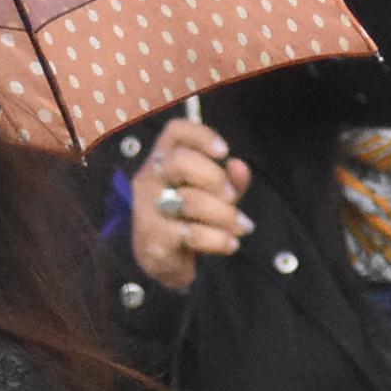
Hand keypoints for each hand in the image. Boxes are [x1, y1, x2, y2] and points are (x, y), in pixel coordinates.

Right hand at [129, 119, 253, 290]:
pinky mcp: (154, 238)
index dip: (201, 136)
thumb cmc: (187, 216)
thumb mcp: (213, 194)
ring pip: (189, 201)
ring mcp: (148, 208)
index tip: (224, 152)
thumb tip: (240, 166)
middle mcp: (149, 178)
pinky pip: (191, 234)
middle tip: (230, 196)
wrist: (160, 258)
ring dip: (225, 214)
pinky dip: (218, 239)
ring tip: (242, 226)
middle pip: (179, 162)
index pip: (175, 132)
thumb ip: (229, 180)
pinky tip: (230, 243)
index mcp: (163, 159)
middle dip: (213, 177)